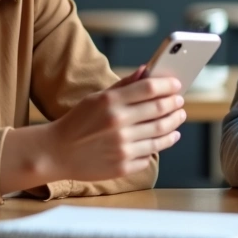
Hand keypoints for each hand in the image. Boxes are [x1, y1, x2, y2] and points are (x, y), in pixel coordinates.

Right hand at [45, 66, 186, 181]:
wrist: (57, 153)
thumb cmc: (78, 122)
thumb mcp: (96, 98)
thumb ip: (123, 85)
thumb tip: (146, 71)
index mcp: (111, 103)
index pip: (150, 89)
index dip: (168, 86)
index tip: (176, 85)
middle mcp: (118, 124)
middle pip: (160, 110)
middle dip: (175, 104)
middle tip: (180, 102)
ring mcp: (122, 146)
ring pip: (161, 134)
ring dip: (174, 125)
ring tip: (178, 118)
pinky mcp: (124, 166)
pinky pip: (150, 154)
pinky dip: (161, 145)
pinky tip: (164, 139)